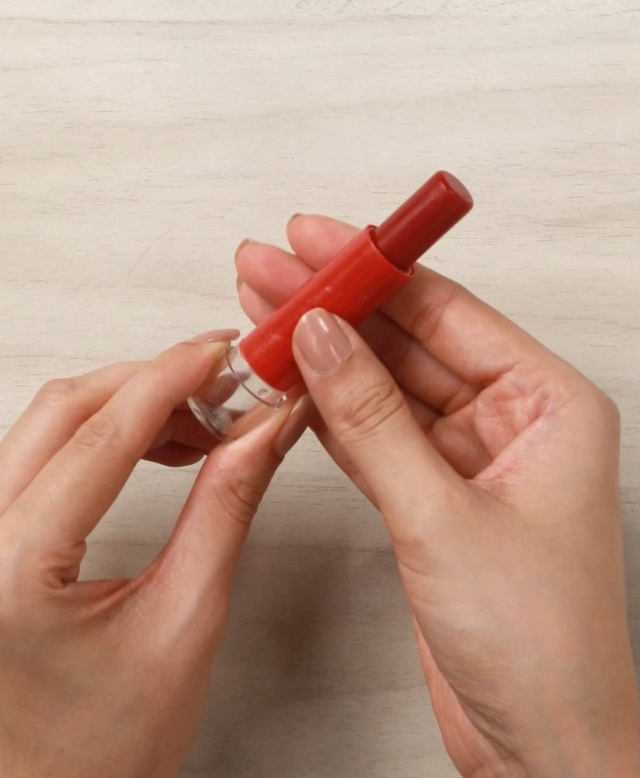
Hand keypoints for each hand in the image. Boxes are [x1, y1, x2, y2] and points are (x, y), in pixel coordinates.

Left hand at [0, 333, 304, 777]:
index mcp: (14, 568)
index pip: (103, 433)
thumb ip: (225, 511)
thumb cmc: (98, 754)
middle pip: (65, 409)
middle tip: (225, 381)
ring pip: (48, 424)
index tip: (228, 351)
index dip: (176, 376)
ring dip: (128, 404)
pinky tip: (154, 443)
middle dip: (154, 381)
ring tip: (202, 420)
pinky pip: (38, 454)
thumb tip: (262, 430)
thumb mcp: (184, 625)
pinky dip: (101, 434)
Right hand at [237, 217, 638, 777]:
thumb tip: (322, 335)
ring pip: (384, 385)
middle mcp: (512, 421)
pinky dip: (327, 411)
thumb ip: (374, 420)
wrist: (544, 752)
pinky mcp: (432, 500)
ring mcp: (469, 460)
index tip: (316, 239)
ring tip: (261, 313)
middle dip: (336, 304)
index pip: (447, 310)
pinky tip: (286, 380)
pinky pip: (373, 435)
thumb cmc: (543, 647)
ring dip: (324, 354)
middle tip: (268, 268)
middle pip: (409, 339)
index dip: (375, 268)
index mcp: (548, 404)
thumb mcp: (445, 517)